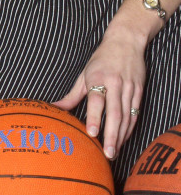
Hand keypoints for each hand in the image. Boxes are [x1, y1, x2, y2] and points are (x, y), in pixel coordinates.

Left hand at [53, 29, 145, 159]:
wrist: (126, 41)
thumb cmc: (101, 60)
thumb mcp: (84, 75)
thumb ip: (71, 95)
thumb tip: (54, 108)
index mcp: (99, 78)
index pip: (97, 100)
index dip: (94, 118)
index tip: (92, 133)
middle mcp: (115, 84)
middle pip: (114, 113)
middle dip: (111, 135)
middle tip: (107, 153)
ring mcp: (129, 88)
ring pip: (127, 116)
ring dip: (120, 136)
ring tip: (114, 152)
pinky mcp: (139, 91)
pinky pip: (135, 113)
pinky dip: (129, 128)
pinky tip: (123, 140)